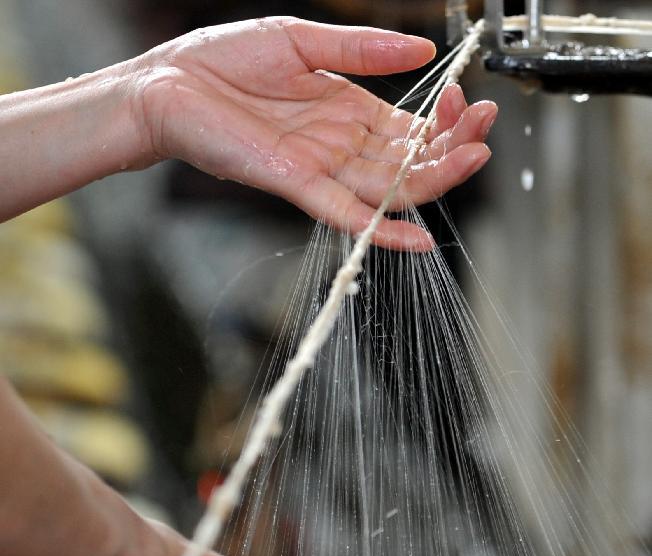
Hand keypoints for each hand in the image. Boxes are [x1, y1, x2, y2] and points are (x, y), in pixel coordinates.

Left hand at [140, 16, 496, 249]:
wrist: (168, 84)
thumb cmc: (224, 61)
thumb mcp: (302, 40)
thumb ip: (362, 48)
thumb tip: (421, 51)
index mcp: (348, 112)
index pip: (411, 129)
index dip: (444, 119)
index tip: (470, 98)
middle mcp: (340, 147)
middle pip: (409, 162)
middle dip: (452, 148)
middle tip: (485, 130)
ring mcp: (321, 169)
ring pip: (389, 188)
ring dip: (434, 179)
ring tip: (474, 158)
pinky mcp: (295, 184)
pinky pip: (345, 214)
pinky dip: (382, 229)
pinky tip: (418, 238)